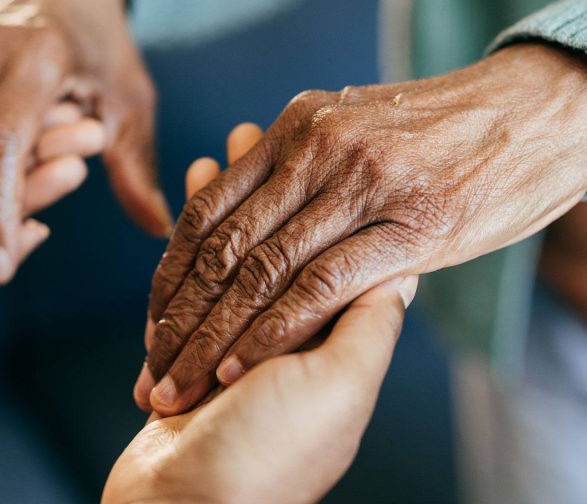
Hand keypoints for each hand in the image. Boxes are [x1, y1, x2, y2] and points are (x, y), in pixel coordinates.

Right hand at [106, 130, 417, 503]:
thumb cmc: (271, 454)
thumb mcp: (339, 388)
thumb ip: (367, 321)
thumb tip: (403, 265)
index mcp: (326, 339)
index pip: (326, 248)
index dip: (319, 196)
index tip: (308, 147)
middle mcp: (279, 334)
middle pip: (270, 238)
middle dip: (258, 186)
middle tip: (249, 131)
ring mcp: (226, 337)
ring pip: (223, 250)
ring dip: (220, 200)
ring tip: (215, 151)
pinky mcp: (183, 344)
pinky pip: (185, 277)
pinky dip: (185, 236)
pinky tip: (186, 202)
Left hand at [143, 43, 586, 414]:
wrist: (533, 110)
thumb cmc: (439, 130)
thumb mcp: (351, 125)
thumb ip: (295, 162)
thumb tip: (234, 188)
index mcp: (295, 129)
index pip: (207, 211)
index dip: (172, 275)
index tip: (153, 324)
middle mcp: (317, 150)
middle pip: (222, 248)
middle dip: (180, 319)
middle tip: (153, 370)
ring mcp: (362, 186)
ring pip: (260, 272)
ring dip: (213, 338)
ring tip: (182, 383)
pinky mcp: (409, 226)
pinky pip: (319, 286)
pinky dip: (271, 332)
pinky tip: (240, 367)